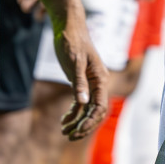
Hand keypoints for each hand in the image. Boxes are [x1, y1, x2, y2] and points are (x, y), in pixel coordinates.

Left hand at [51, 18, 108, 140]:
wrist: (68, 27)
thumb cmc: (73, 41)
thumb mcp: (74, 62)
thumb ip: (79, 82)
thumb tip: (82, 102)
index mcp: (100, 79)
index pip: (100, 107)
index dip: (90, 121)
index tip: (78, 130)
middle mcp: (98, 84)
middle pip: (95, 112)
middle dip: (84, 126)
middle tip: (69, 136)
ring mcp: (89, 84)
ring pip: (87, 109)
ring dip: (77, 122)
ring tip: (64, 132)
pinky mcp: (80, 82)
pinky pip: (79, 102)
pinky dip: (73, 113)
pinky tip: (64, 120)